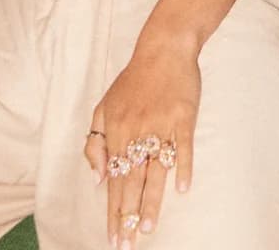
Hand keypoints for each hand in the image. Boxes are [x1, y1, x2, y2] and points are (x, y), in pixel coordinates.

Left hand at [85, 37, 199, 245]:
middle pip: (131, 181)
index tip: (112, 237)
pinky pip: (182, 145)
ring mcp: (161, 124)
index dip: (112, 210)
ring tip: (147, 229)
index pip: (112, 180)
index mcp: (116, 132)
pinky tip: (182, 189)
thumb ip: (95, 143)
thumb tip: (98, 178)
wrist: (163, 48)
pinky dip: (183, 166)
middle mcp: (136, 132)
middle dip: (127, 215)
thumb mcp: (104, 107)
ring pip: (155, 170)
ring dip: (151, 201)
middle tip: (127, 244)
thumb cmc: (133, 81)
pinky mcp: (183, 116)